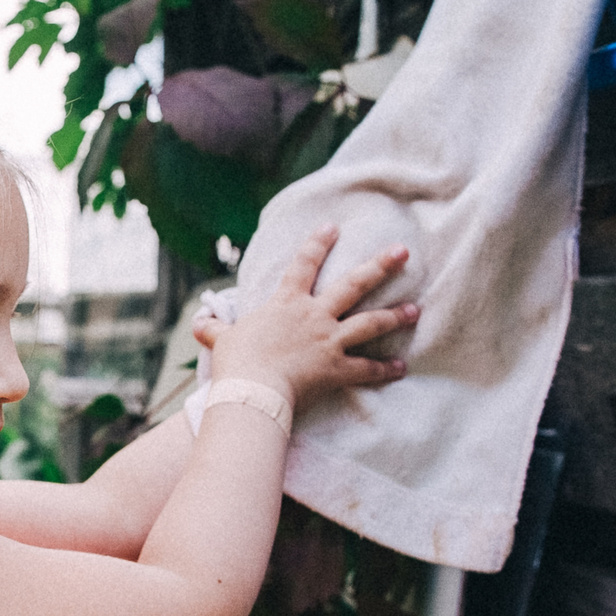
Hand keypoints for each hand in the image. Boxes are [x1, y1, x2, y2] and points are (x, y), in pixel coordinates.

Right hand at [197, 226, 416, 405]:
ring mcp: (330, 341)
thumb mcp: (222, 341)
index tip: (332, 226)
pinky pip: (367, 368)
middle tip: (402, 252)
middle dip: (380, 266)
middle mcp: (315, 316)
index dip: (318, 243)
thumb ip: (214, 329)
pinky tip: (401, 368)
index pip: (304, 264)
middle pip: (354, 284)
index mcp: (287, 303)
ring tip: (415, 310)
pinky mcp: (337, 368)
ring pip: (370, 323)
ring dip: (395, 316)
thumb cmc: (237, 363)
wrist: (253, 389)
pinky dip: (385, 370)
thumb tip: (200, 323)